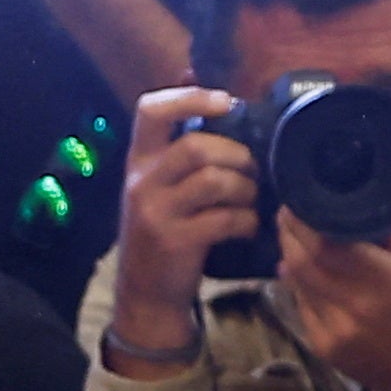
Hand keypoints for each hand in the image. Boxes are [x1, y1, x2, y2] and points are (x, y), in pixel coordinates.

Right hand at [106, 86, 256, 358]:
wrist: (145, 292)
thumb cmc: (165, 232)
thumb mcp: (161, 189)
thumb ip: (183, 156)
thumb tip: (226, 109)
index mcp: (139, 161)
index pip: (151, 110)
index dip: (190, 97)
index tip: (226, 101)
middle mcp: (141, 181)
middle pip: (195, 146)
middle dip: (236, 154)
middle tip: (252, 169)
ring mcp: (156, 212)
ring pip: (213, 180)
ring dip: (245, 187)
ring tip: (250, 200)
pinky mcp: (175, 241)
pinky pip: (224, 219)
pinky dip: (246, 221)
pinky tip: (247, 227)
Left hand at [277, 216, 390, 390]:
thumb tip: (363, 202)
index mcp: (386, 282)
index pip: (328, 244)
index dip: (306, 221)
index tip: (300, 201)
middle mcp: (355, 305)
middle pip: (304, 260)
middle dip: (290, 232)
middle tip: (288, 212)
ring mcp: (334, 329)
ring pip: (297, 281)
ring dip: (288, 254)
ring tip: (290, 235)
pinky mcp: (322, 345)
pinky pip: (300, 304)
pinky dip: (295, 282)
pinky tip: (296, 268)